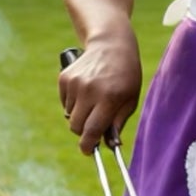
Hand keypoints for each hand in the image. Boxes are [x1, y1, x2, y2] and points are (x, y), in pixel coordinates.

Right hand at [58, 35, 141, 154]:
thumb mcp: (130, 99)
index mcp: (109, 98)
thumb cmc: (125, 75)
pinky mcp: (64, 78)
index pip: (92, 130)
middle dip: (84, 132)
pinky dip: (73, 103)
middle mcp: (89, 91)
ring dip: (80, 115)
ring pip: (70, 115)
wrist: (111, 44)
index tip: (88, 151)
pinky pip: (65, 102)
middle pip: (76, 127)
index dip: (88, 146)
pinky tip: (86, 90)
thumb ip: (118, 122)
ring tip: (94, 100)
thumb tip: (110, 146)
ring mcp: (75, 83)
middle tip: (94, 126)